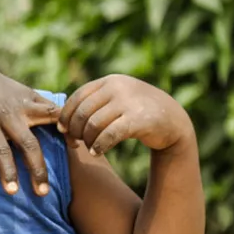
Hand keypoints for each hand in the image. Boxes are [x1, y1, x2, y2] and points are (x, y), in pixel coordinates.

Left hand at [0, 54, 59, 195]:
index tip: (13, 191)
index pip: (0, 151)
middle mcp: (8, 113)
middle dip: (37, 170)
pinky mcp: (32, 95)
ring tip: (73, 156)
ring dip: (62, 138)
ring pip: (48, 121)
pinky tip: (74, 137)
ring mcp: (23, 102)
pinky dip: (66, 120)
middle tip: (43, 193)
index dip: (8, 172)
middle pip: (28, 144)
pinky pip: (53, 107)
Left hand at [59, 75, 194, 155]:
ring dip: (87, 140)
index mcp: (109, 81)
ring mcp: (129, 102)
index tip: (64, 131)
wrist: (173, 121)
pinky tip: (97, 152)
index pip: (77, 97)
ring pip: (93, 124)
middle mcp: (118, 87)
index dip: (66, 115)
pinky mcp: (138, 120)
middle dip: (75, 130)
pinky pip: (108, 135)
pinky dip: (99, 146)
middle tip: (76, 142)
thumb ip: (93, 104)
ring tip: (90, 147)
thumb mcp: (116, 100)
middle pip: (82, 112)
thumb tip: (60, 121)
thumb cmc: (137, 113)